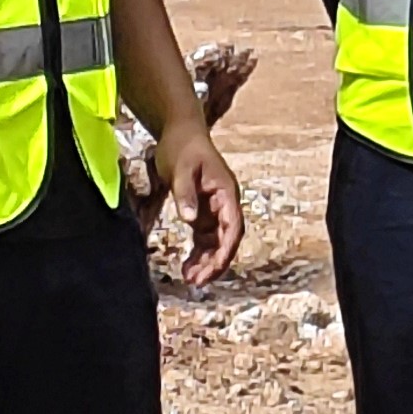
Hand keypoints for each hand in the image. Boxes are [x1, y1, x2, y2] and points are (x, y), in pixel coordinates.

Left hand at [159, 122, 244, 284]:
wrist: (180, 132)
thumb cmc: (183, 147)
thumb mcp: (182, 169)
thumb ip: (185, 194)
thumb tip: (189, 220)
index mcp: (226, 193)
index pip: (232, 227)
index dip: (226, 249)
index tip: (215, 267)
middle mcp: (224, 204)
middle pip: (226, 240)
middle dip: (214, 262)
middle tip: (197, 281)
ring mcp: (214, 209)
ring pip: (215, 242)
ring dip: (205, 261)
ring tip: (190, 279)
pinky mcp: (202, 211)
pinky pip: (204, 238)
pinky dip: (197, 253)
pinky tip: (187, 267)